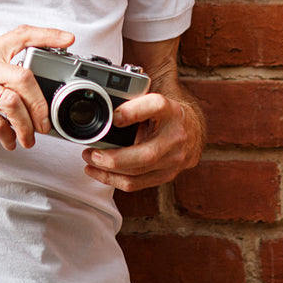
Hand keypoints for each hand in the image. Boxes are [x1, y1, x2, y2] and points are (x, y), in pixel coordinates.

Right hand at [0, 25, 74, 150]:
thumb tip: (34, 88)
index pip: (22, 35)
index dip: (47, 36)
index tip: (68, 40)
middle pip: (25, 77)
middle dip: (42, 105)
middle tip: (46, 123)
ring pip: (13, 102)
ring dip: (27, 125)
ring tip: (29, 138)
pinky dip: (8, 136)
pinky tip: (9, 141)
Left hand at [81, 93, 199, 190]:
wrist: (192, 130)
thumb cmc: (165, 113)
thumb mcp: (154, 98)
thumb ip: (133, 98)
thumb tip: (104, 98)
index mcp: (171, 110)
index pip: (156, 106)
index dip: (133, 112)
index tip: (113, 117)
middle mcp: (176, 136)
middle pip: (146, 154)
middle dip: (114, 158)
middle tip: (92, 153)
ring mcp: (174, 159)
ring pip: (138, 172)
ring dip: (109, 171)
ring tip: (90, 162)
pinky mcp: (167, 175)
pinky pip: (137, 183)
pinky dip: (115, 180)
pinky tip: (100, 173)